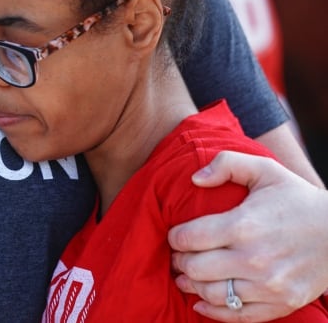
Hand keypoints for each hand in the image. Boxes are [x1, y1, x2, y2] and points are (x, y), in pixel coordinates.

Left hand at [168, 150, 327, 321]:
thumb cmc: (297, 199)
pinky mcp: (281, 303)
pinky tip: (200, 301)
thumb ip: (226, 164)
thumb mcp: (264, 169)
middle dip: (179, 261)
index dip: (174, 237)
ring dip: (191, 285)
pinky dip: (212, 311)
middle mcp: (253, 259)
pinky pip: (237, 316)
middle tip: (177, 256)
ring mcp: (268, 285)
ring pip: (211, 294)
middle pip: (194, 268)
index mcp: (243, 225)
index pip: (189, 238)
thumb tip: (194, 179)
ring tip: (185, 276)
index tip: (175, 235)